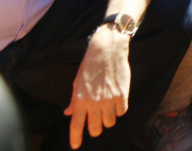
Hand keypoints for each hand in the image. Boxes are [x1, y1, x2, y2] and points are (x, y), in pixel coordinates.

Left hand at [64, 26, 130, 148]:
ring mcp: (109, 100)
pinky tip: (117, 101)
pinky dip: (119, 110)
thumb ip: (74, 100)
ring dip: (108, 119)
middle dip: (95, 128)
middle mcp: (94, 103)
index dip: (75, 138)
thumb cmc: (90, 65)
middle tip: (96, 122)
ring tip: (107, 108)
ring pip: (109, 123)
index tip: (75, 146)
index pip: (76, 125)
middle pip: (95, 129)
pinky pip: (121, 112)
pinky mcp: (122, 95)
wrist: (107, 50)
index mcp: (80, 100)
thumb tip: (69, 113)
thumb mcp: (77, 82)